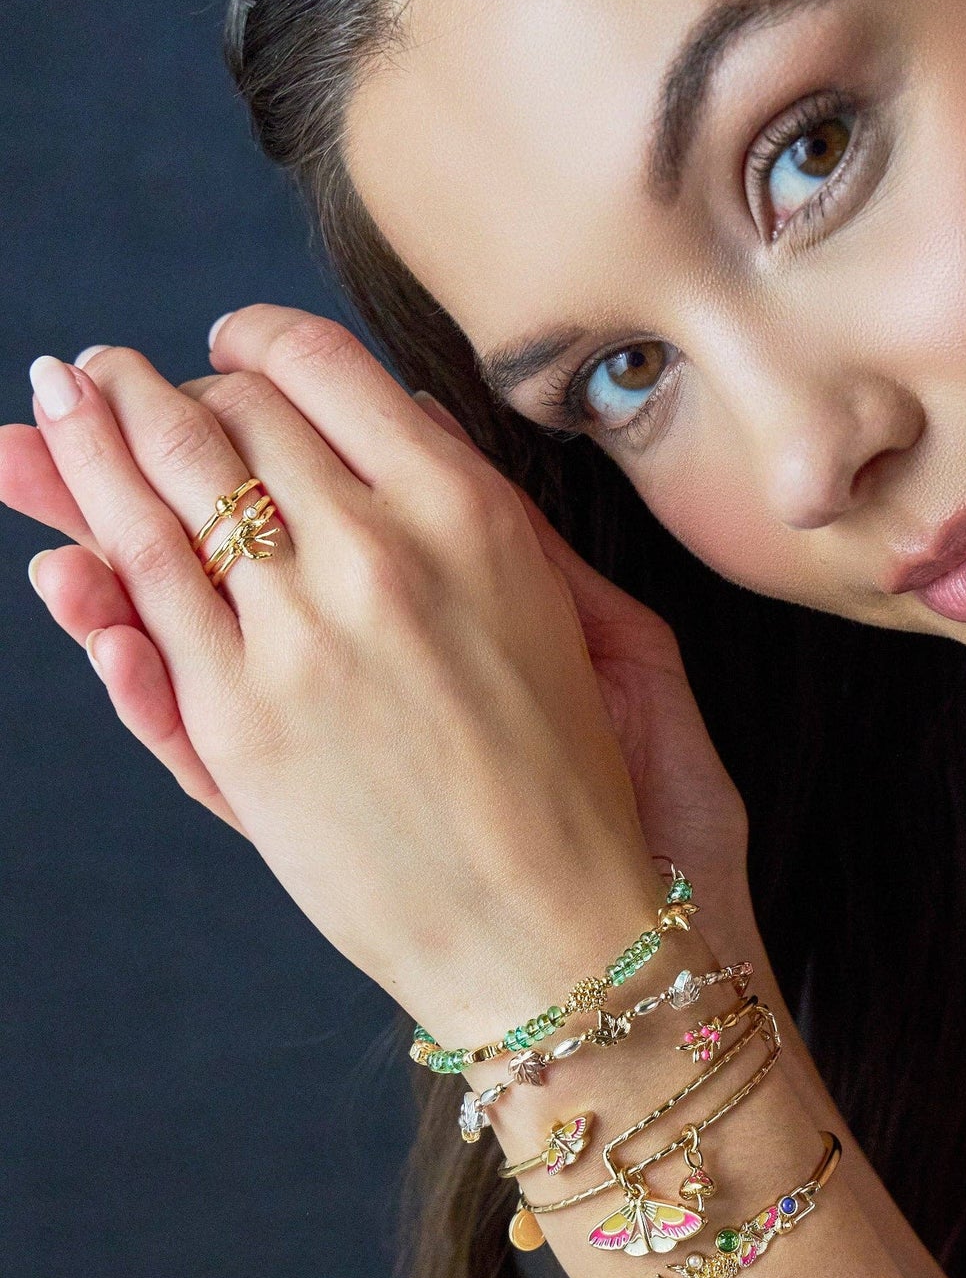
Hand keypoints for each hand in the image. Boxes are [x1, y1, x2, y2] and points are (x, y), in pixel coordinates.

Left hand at [2, 308, 749, 1032]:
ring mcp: (296, 642)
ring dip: (94, 440)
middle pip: (226, 422)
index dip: (256, 343)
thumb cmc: (590, 785)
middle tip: (119, 377)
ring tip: (61, 404)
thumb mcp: (592, 617)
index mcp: (465, 513)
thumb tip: (410, 418)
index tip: (227, 347)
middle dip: (159, 388)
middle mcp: (373, 555)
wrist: (567, 934)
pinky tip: (66, 553)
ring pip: (158, 499)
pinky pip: (145, 619)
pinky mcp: (240, 730)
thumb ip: (500, 514)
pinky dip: (97, 577)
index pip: (321, 371)